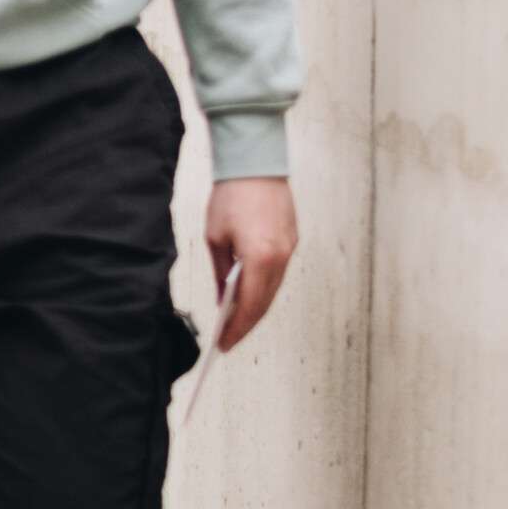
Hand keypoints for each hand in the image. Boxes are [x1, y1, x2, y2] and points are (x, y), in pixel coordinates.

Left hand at [203, 177, 298, 351]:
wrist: (256, 164)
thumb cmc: (231, 197)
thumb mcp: (215, 237)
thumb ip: (221, 272)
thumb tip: (223, 298)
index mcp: (260, 257)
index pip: (249, 305)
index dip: (236, 328)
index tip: (224, 344)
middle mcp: (280, 257)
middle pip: (264, 302)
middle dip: (246, 324)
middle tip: (229, 340)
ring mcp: (290, 250)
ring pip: (273, 290)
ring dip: (255, 308)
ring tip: (236, 323)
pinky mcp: (292, 241)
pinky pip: (278, 274)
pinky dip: (264, 289)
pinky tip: (249, 296)